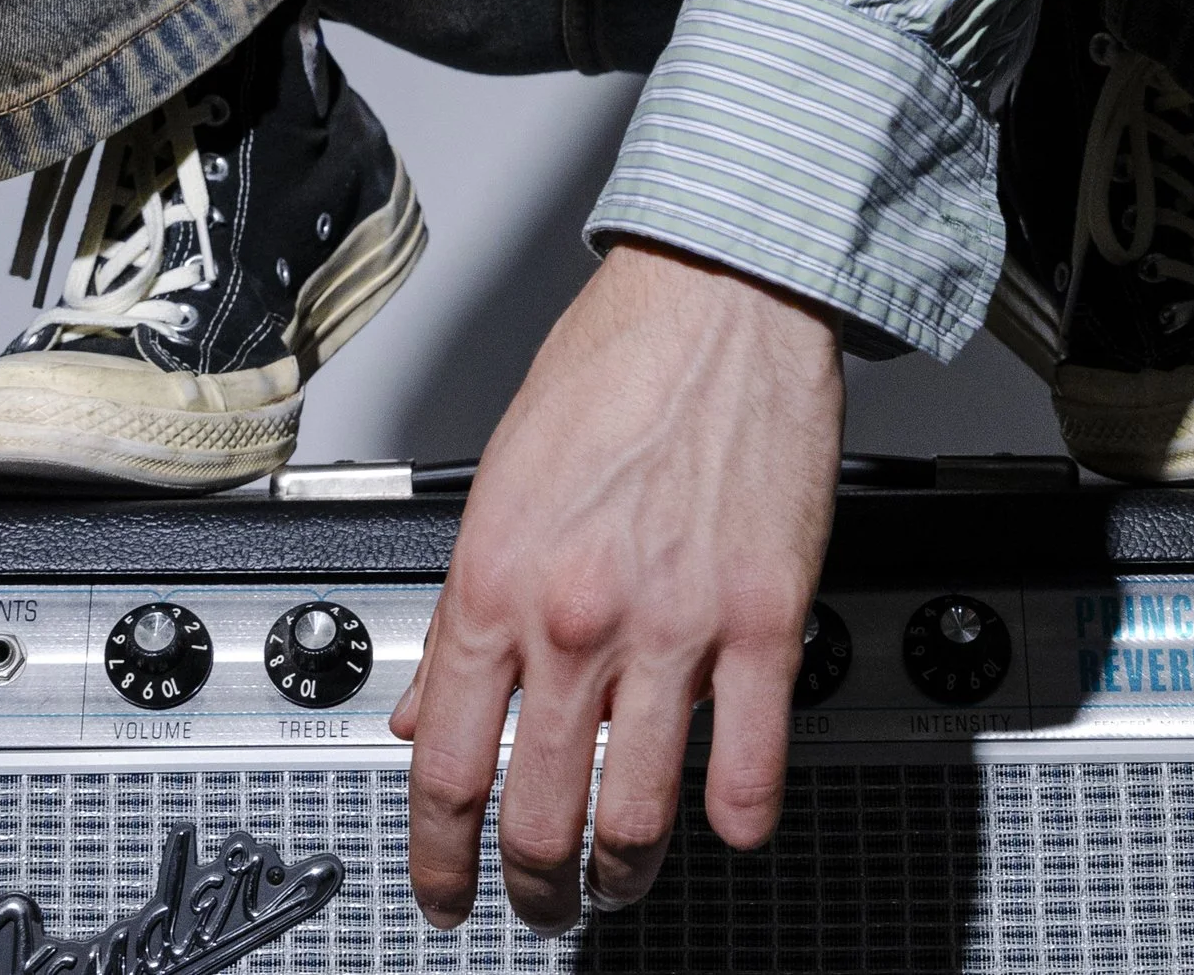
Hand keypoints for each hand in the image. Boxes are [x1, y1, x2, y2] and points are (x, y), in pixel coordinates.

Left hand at [389, 243, 844, 931]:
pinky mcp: (765, 619)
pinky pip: (751, 770)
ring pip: (637, 817)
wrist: (721, 294)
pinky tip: (727, 821)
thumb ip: (467, 607)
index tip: (447, 889)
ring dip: (622, 872)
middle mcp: (577, 614)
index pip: (446, 765)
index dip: (439, 857)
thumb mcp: (502, 480)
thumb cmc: (615, 364)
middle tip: (539, 900)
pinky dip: (736, 821)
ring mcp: (676, 625)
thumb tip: (427, 708)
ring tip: (619, 875)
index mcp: (496, 577)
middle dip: (532, 887)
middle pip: (538, 816)